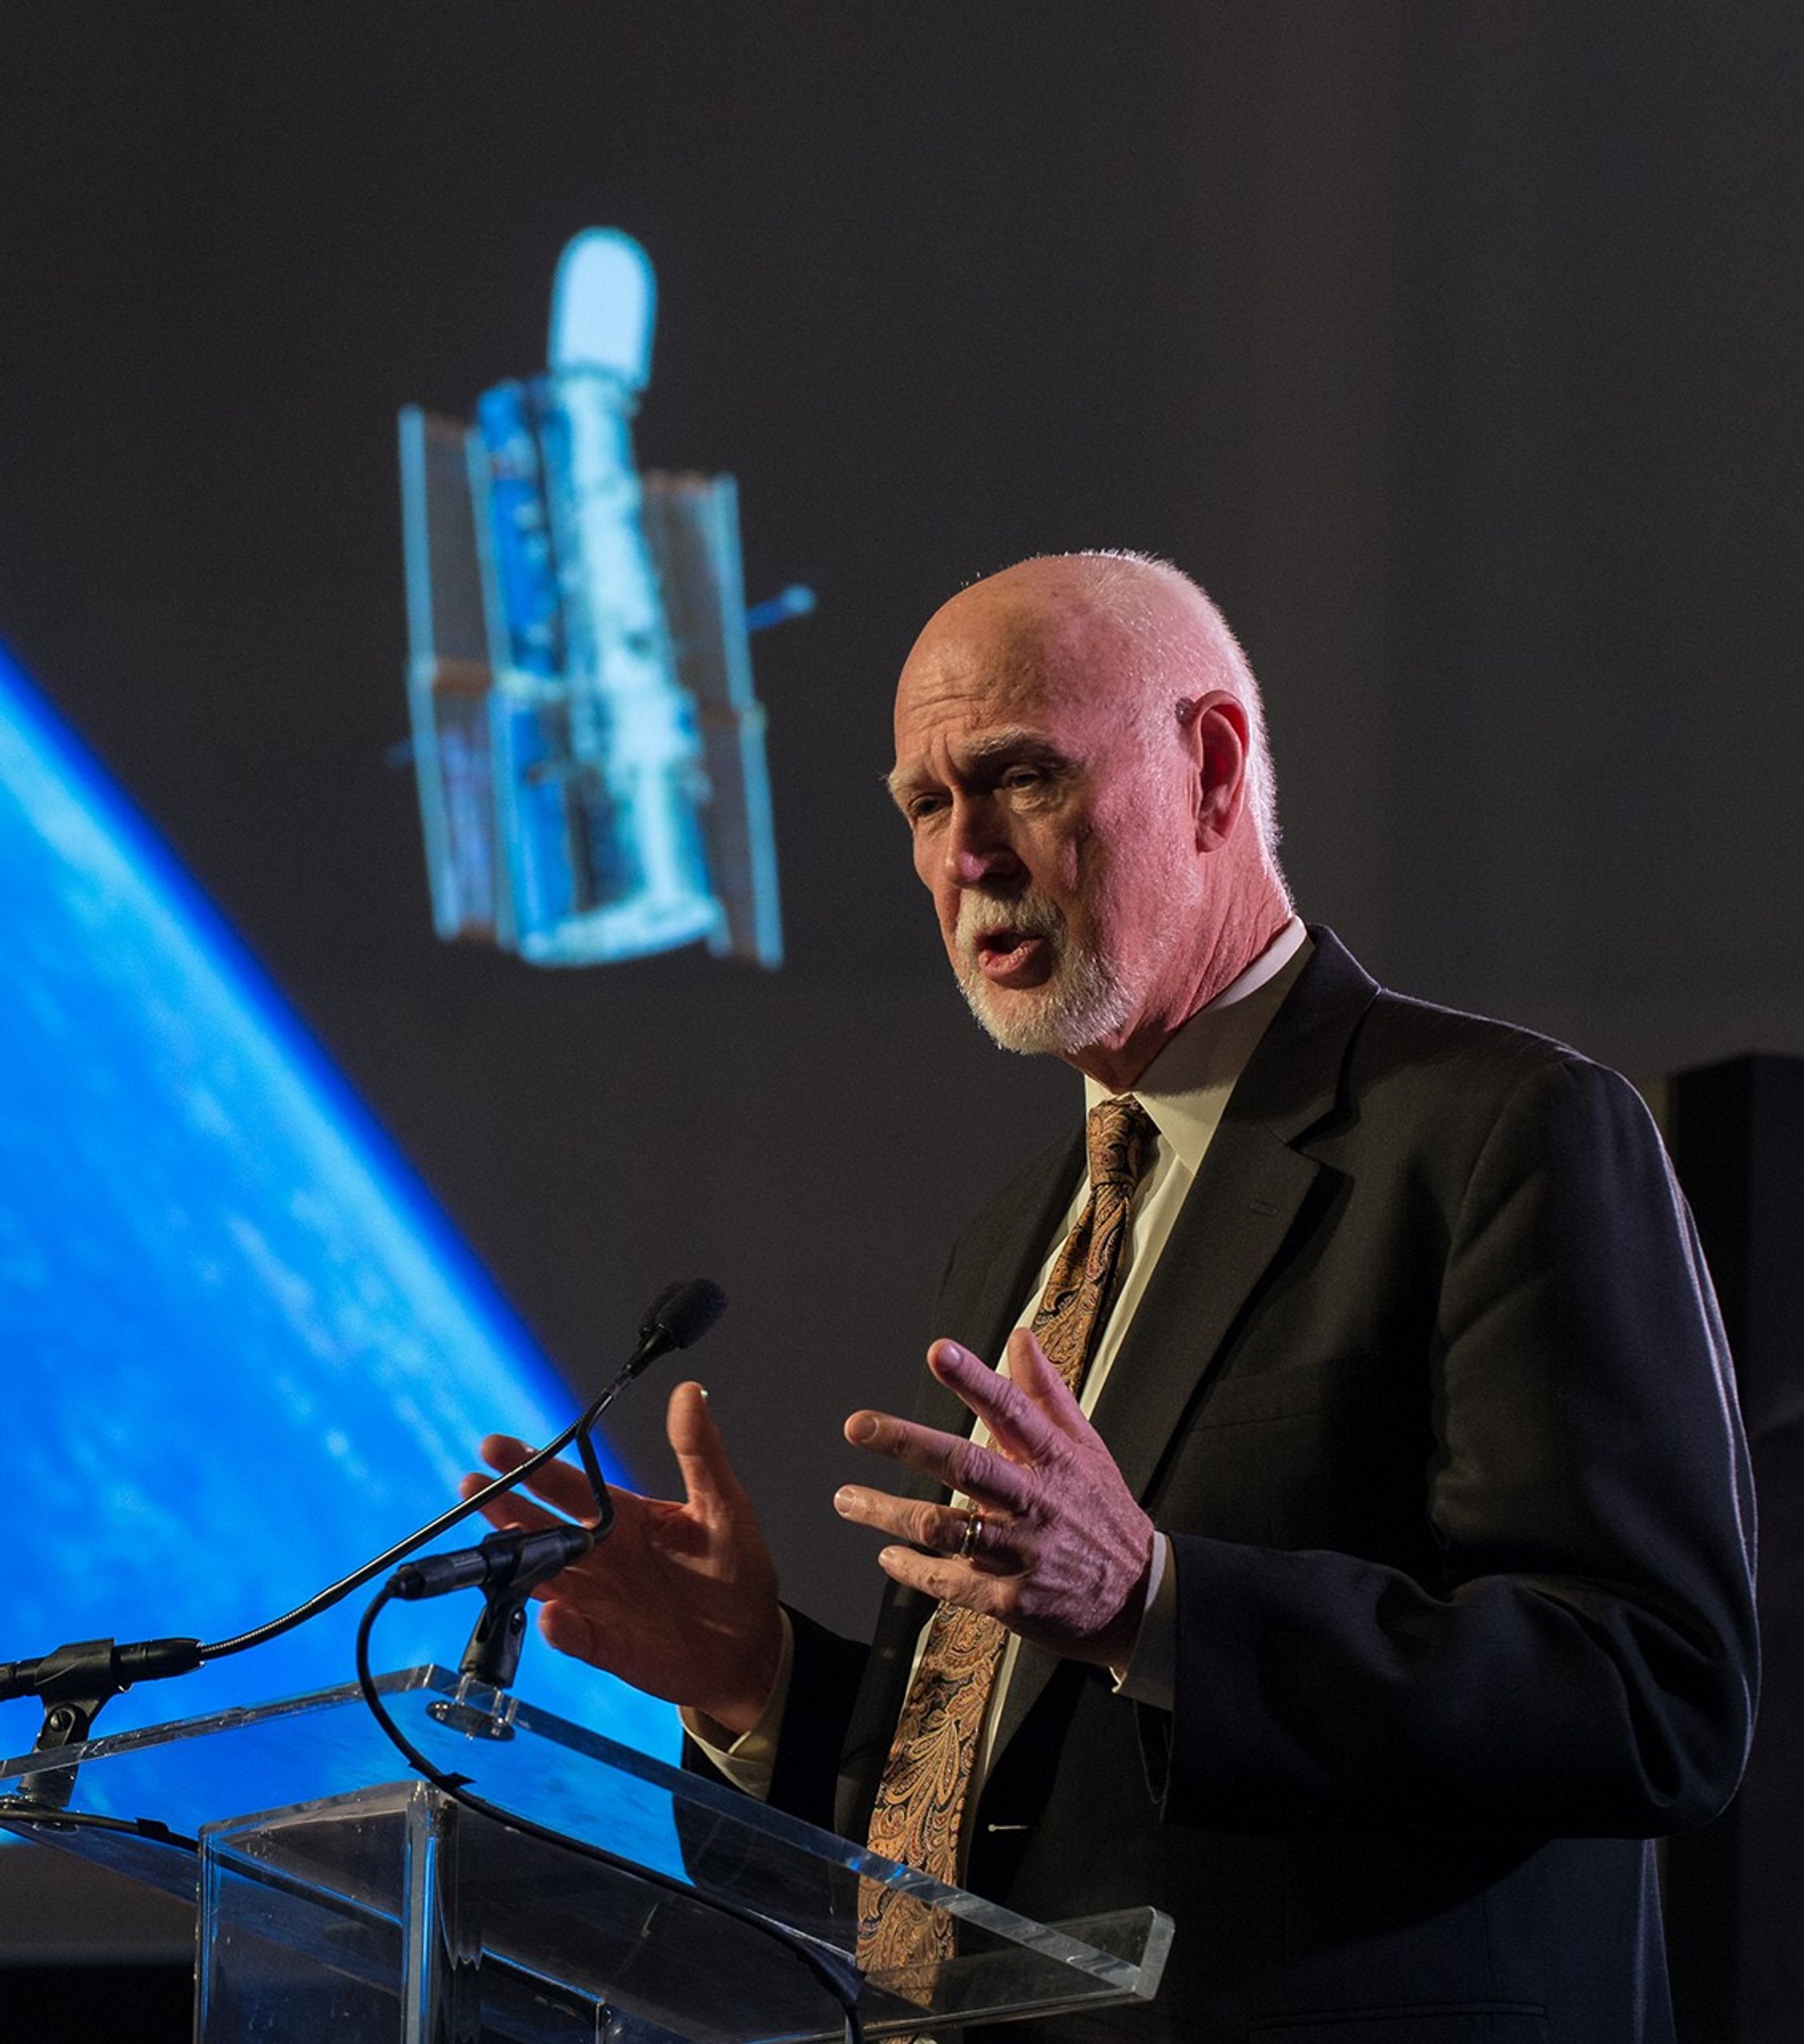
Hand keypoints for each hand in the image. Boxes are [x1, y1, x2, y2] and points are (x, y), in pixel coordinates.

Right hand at [461, 1381, 782, 1733]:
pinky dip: (560, 1627)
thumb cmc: (735, 1568)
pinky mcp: (605, 1644)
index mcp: (623, 1516)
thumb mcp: (723, 1502)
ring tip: (491, 1542)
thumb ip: (700, 1450)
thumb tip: (690, 1392)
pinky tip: (552, 1612)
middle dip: (505, 1504)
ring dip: (516, 1562)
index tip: (495, 1445)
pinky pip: (574, 1635)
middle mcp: (600, 1555)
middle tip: (471, 1483)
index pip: (567, 1485)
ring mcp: (597, 1600)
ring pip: (542, 1576)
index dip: (531, 1465)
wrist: (750, 1642)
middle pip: (540, 1527)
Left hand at [833, 1330, 1154, 1668]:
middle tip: (858, 1426)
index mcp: (1053, 1459)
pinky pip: (951, 1582)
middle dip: (908, 1442)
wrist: (1140, 1598)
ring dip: (888, 1512)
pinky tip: (886, 1556)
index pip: (1011, 1409)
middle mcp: (1035, 1502)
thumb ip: (1047, 1392)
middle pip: (966, 1465)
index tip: (938, 1352)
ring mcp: (1022, 1553)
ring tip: (846, 1498)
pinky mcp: (1012, 1600)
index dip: (974, 1378)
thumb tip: (1020, 1339)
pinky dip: (914, 1569)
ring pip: (945, 1527)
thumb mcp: (1086, 1447)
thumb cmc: (1103, 1512)